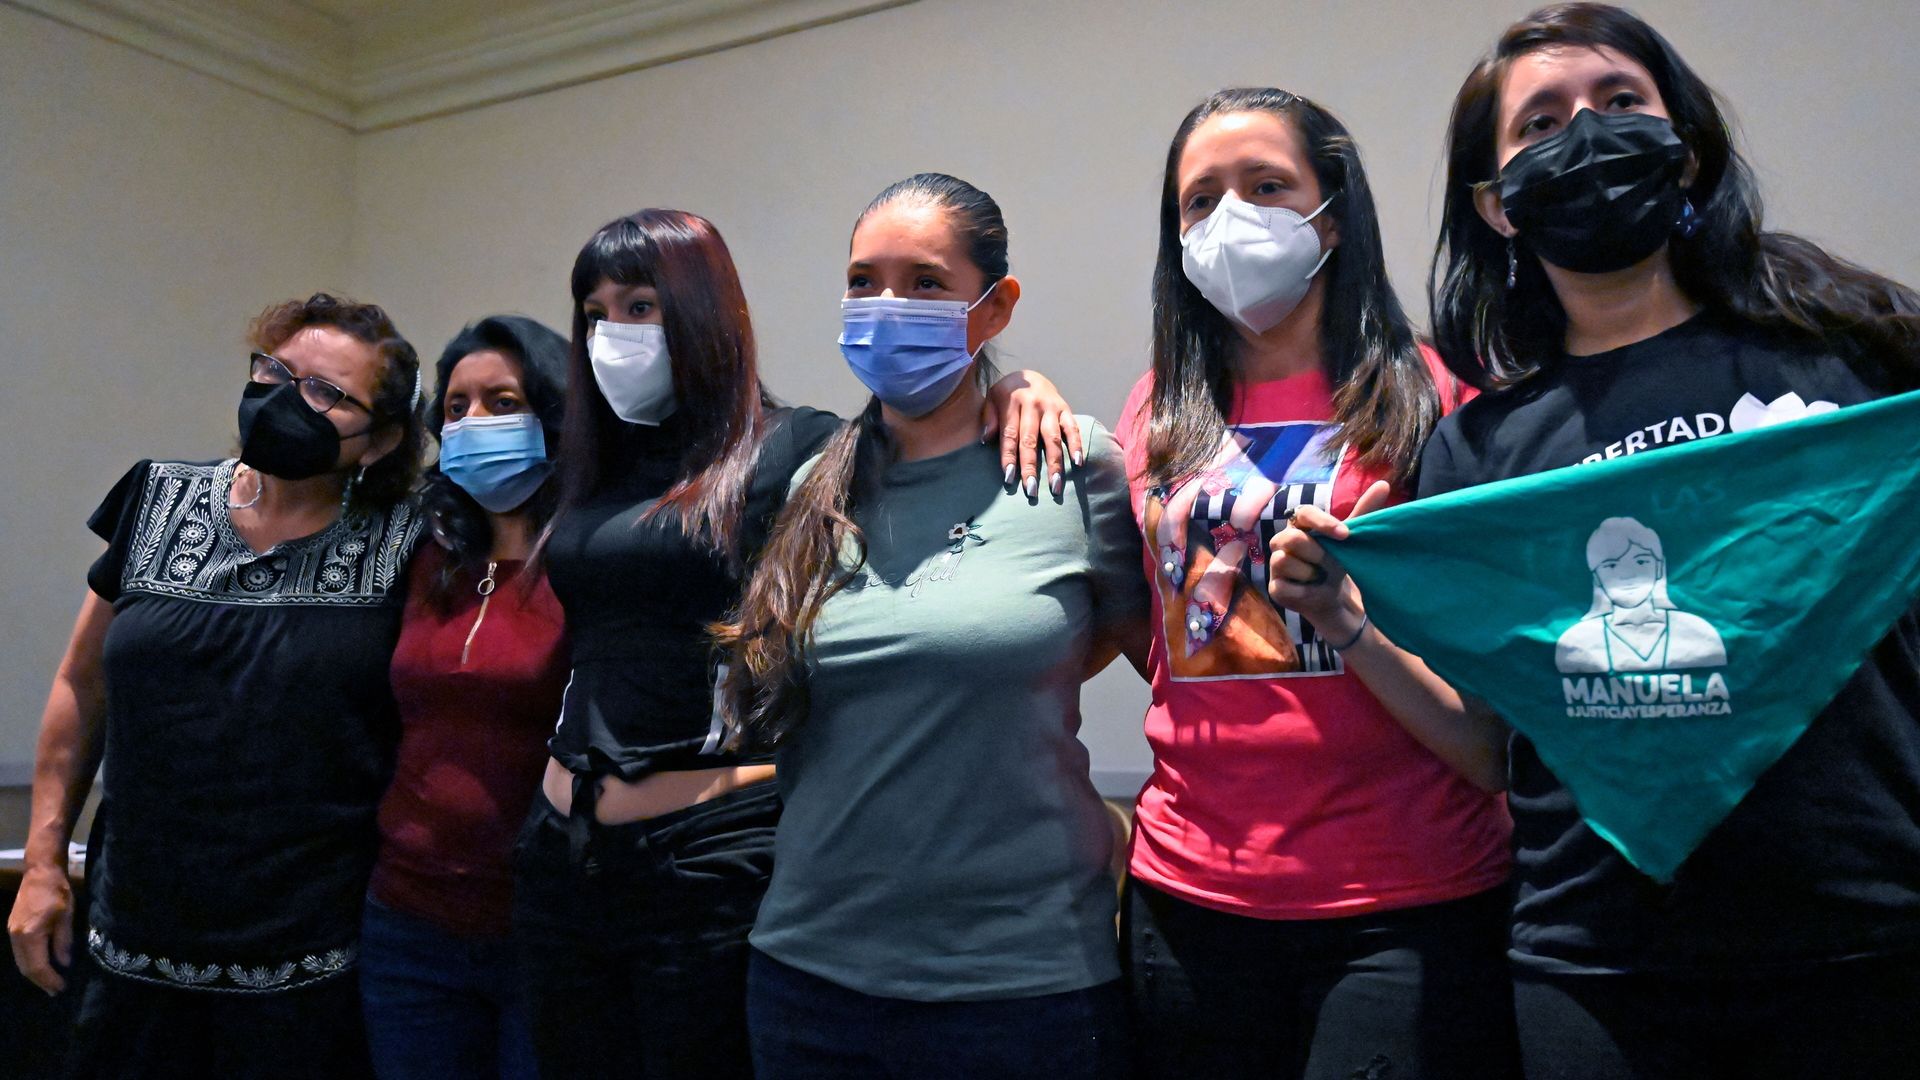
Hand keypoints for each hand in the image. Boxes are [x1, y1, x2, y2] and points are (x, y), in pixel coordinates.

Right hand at [8, 864, 74, 994]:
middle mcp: (16, 937)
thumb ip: (63, 942)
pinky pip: (19, 953)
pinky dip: (30, 963)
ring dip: (34, 974)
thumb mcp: (67, 917)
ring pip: (20, 962)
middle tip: (56, 991)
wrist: (40, 872)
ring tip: (50, 983)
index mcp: (30, 935)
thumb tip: (64, 964)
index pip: (37, 966)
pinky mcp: (12, 929)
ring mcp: (11, 933)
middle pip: (25, 968)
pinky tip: (41, 966)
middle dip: (41, 981)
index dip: (49, 980)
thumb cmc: (57, 892)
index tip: (62, 988)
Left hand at [982, 371, 1083, 498]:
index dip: (1009, 457)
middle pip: (1031, 440)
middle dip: (1031, 467)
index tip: (1009, 478)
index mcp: (1011, 402)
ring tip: (1056, 485)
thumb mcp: (992, 398)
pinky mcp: (1065, 409)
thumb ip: (989, 417)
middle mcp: (1032, 404)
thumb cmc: (1008, 393)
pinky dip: (1076, 444)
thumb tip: (987, 439)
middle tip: (1032, 489)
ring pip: (1053, 438)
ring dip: (1055, 463)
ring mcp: (1051, 407)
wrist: (1031, 374)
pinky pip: (1072, 428)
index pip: (1010, 435)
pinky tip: (1078, 462)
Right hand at [1267, 480, 1391, 640]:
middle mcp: (1281, 541)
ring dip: (1310, 573)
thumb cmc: (1336, 561)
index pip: (1303, 512)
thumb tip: (1383, 484)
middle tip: (1330, 563)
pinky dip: (1305, 591)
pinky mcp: (1275, 588)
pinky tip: (1312, 590)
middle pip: (1291, 538)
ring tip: (1319, 577)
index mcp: (1300, 525)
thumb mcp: (1350, 538)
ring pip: (1284, 562)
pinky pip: (1285, 586)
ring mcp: (1275, 564)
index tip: (1345, 535)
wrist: (1331, 595)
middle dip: (1317, 553)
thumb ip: (1364, 512)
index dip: (1322, 522)